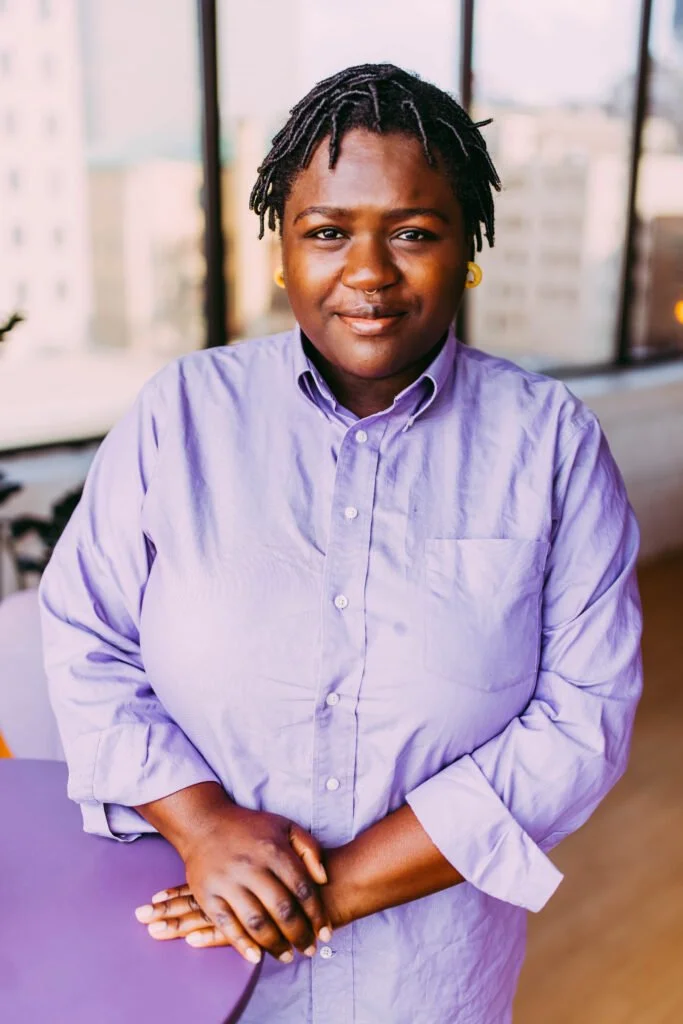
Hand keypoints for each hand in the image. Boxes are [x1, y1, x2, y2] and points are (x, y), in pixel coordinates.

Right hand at [134, 804, 332, 964]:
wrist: (204, 823)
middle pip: (282, 909)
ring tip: (287, 956)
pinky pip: (227, 926)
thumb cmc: (249, 828)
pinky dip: (243, 945)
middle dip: (300, 935)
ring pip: (256, 922)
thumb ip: (310, 849)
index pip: (302, 889)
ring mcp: (227, 882)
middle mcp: (251, 867)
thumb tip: (324, 880)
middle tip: (308, 949)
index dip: (317, 915)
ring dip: (275, 945)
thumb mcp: (285, 827)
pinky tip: (257, 957)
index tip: (325, 933)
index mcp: (273, 850)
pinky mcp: (207, 895)